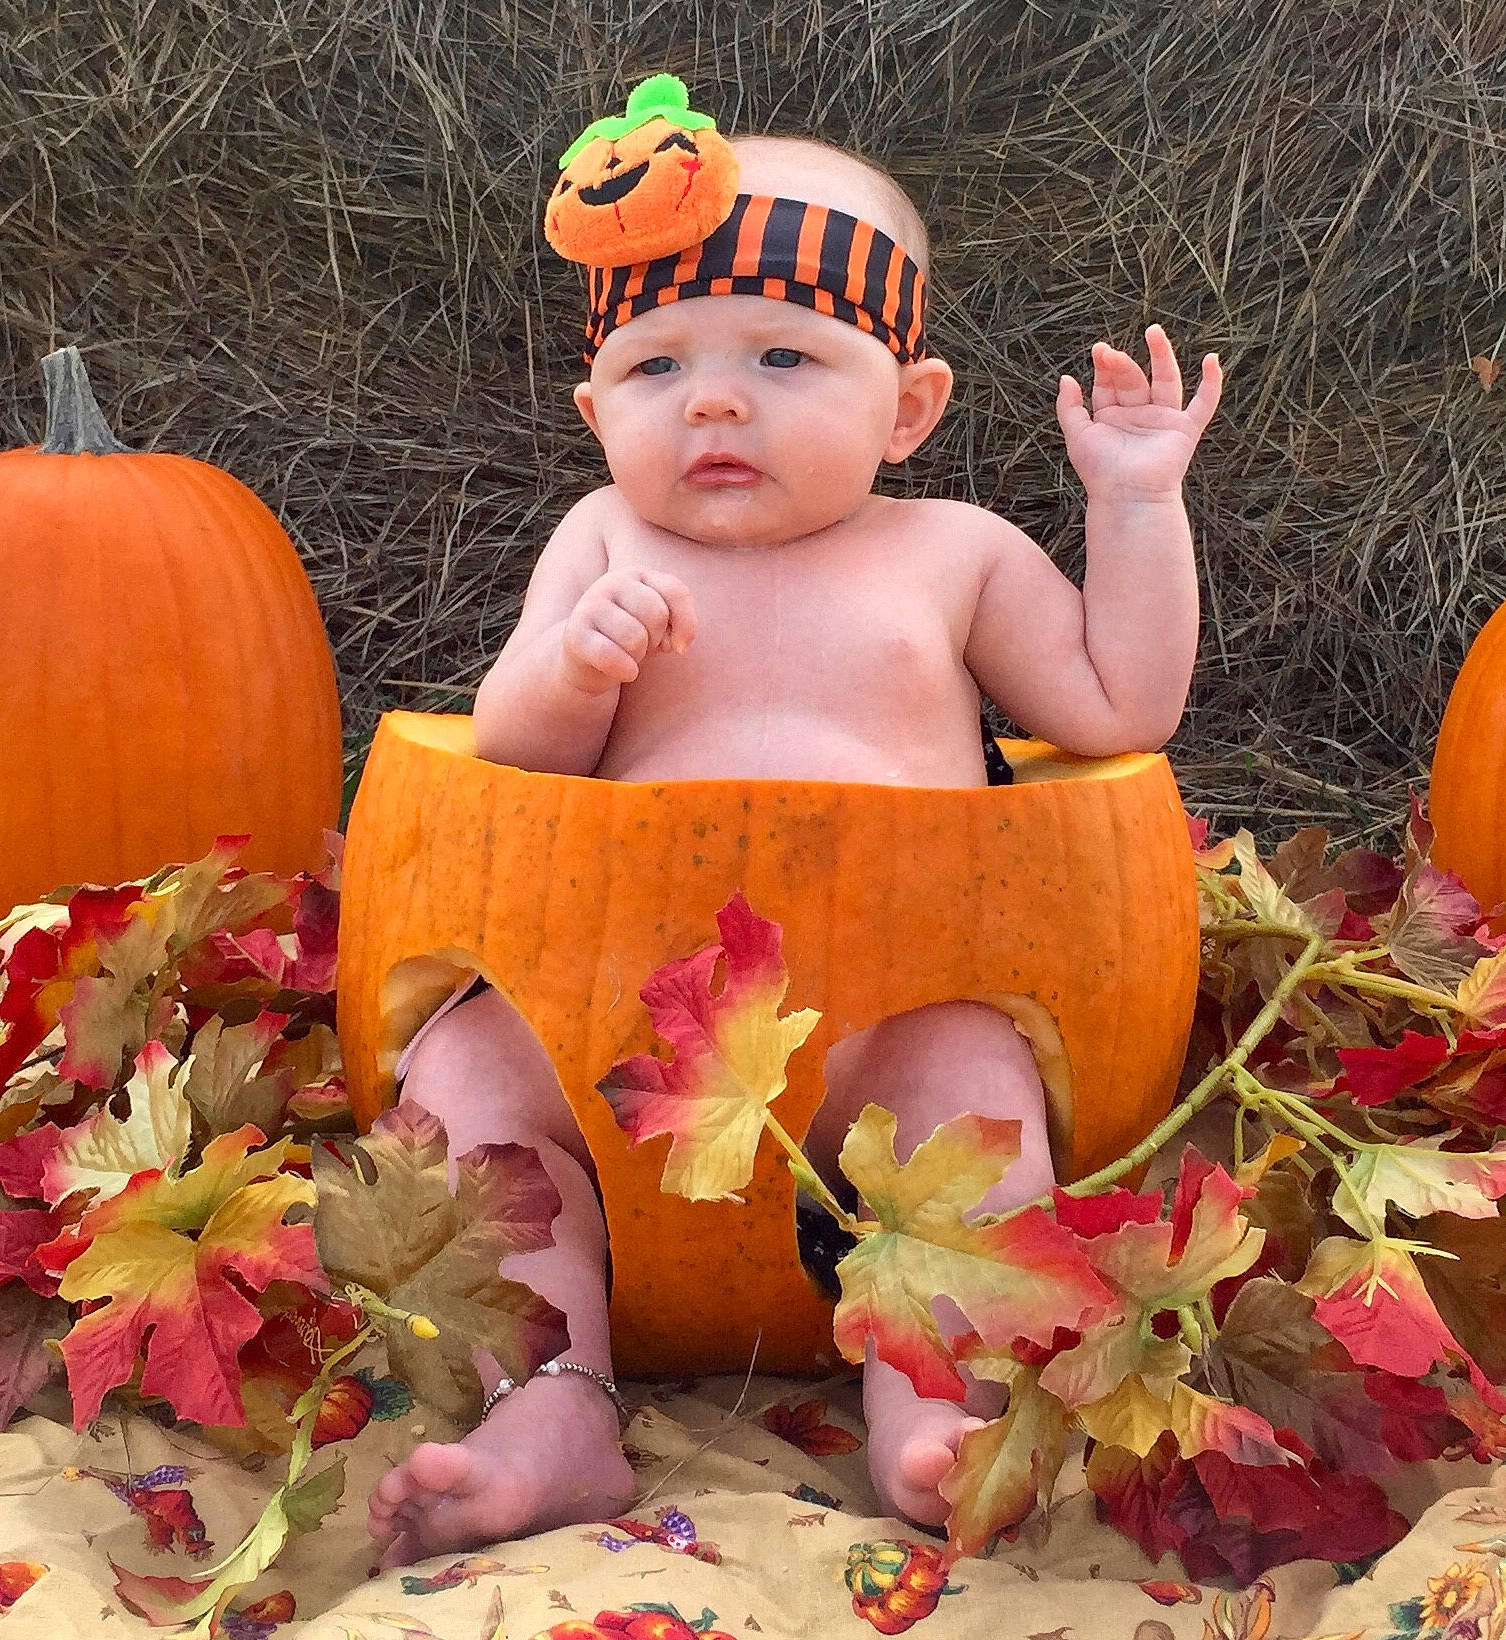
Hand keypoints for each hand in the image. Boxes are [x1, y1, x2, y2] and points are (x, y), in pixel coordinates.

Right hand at [560, 568, 696, 693]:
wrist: (585, 659)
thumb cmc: (630, 639)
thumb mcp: (660, 626)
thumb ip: (678, 621)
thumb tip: (677, 642)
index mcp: (637, 575)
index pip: (675, 591)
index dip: (686, 624)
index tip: (679, 645)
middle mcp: (612, 582)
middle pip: (656, 614)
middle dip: (655, 639)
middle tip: (641, 646)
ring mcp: (590, 605)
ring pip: (635, 637)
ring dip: (638, 656)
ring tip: (626, 654)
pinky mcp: (575, 633)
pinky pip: (610, 655)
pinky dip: (625, 670)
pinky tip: (624, 671)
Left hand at [1056, 325, 1221, 500]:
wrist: (1126, 496)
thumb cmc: (1100, 472)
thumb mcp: (1077, 435)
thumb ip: (1069, 407)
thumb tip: (1067, 377)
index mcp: (1113, 417)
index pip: (1109, 384)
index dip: (1104, 368)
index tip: (1099, 352)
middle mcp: (1138, 415)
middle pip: (1133, 379)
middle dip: (1121, 365)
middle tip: (1109, 352)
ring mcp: (1162, 420)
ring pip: (1165, 381)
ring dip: (1161, 356)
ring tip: (1153, 332)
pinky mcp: (1184, 430)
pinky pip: (1203, 404)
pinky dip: (1211, 384)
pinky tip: (1212, 361)